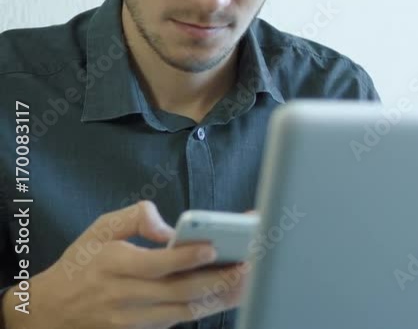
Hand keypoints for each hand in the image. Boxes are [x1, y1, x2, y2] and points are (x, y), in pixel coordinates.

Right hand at [2, 201, 251, 328]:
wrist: (49, 311)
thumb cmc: (81, 264)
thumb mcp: (99, 229)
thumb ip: (135, 218)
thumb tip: (169, 226)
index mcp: (113, 265)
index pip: (154, 265)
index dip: (184, 258)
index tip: (212, 248)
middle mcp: (123, 296)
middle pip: (178, 292)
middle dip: (217, 279)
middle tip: (248, 265)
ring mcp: (132, 319)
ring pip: (184, 312)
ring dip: (220, 298)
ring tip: (249, 280)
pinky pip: (179, 321)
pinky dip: (206, 309)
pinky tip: (229, 295)